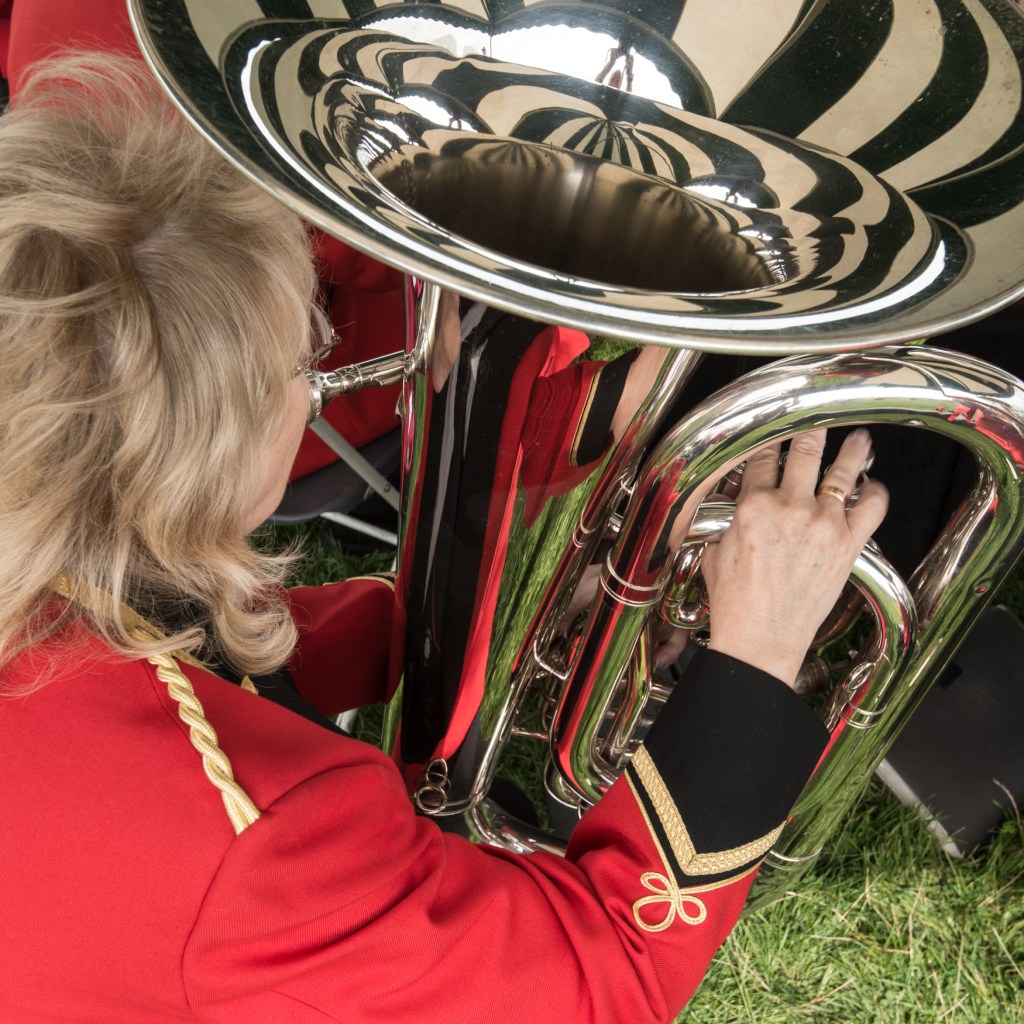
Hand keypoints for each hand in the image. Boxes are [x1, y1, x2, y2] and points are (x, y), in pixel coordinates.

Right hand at [700, 429, 887, 686]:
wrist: (761, 639)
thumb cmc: (736, 604)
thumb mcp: (715, 551)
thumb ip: (727, 518)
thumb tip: (735, 499)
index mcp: (752, 506)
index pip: (762, 456)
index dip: (768, 438)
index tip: (773, 426)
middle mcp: (790, 507)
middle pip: (805, 451)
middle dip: (812, 427)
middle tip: (817, 413)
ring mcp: (823, 523)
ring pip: (843, 472)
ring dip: (853, 449)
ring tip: (858, 437)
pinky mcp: (848, 543)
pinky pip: (873, 507)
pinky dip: (877, 492)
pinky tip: (873, 485)